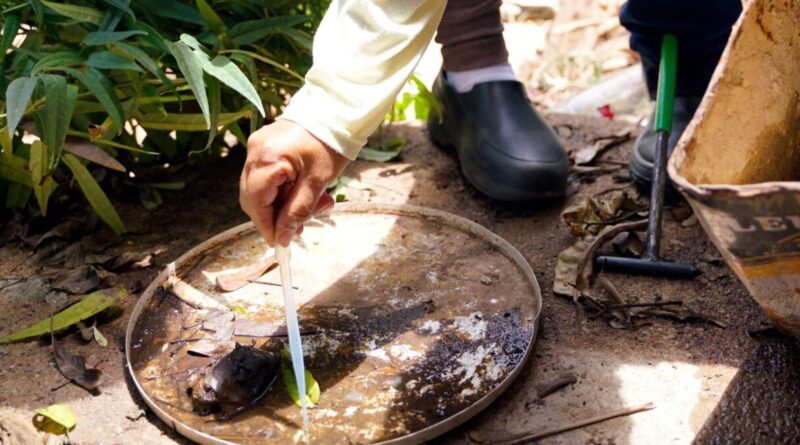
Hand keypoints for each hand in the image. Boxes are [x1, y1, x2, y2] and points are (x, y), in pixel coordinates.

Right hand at [240, 120, 349, 245]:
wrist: (336, 111)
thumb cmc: (330, 143)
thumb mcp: (318, 182)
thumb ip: (297, 211)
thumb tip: (282, 238)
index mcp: (268, 158)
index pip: (255, 202)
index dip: (266, 225)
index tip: (279, 243)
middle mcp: (255, 151)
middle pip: (253, 197)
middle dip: (275, 216)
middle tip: (299, 228)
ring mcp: (257, 146)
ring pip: (259, 189)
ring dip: (281, 204)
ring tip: (311, 207)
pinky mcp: (264, 145)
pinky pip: (265, 175)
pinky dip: (281, 189)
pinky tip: (302, 193)